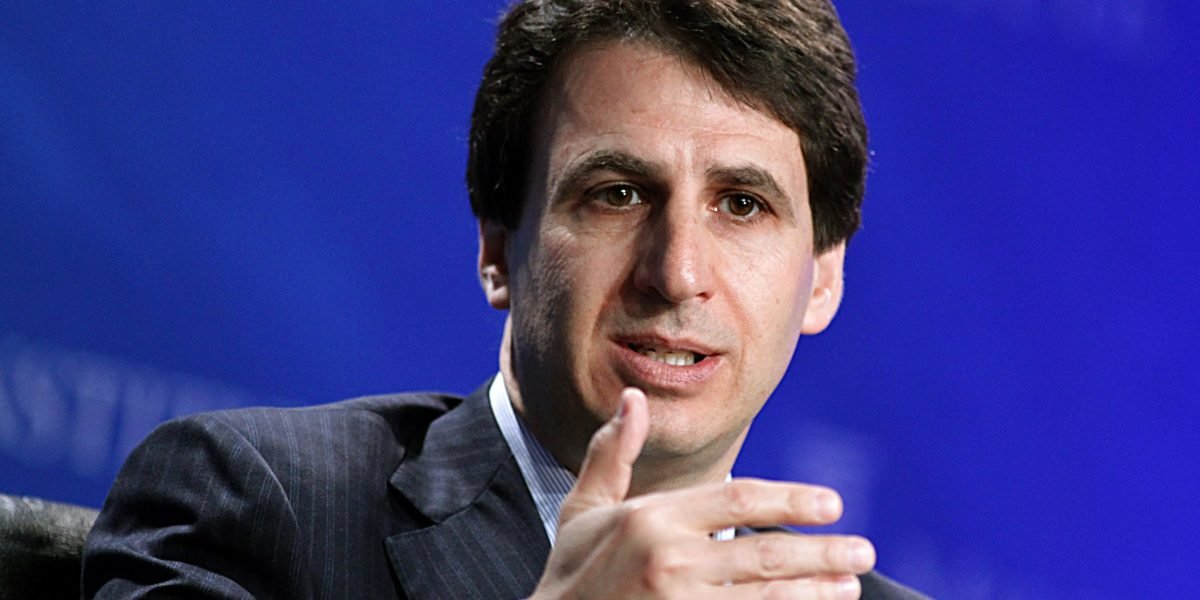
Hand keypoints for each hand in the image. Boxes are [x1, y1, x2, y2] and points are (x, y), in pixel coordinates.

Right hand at [530, 388, 875, 598]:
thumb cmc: (571, 573)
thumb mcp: (583, 509)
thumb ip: (611, 453)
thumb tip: (631, 399)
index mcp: (650, 519)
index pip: (738, 500)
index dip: (790, 501)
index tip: (830, 504)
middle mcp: (670, 560)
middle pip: (764, 552)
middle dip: (821, 552)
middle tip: (861, 551)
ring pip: (765, 595)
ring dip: (815, 590)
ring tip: (850, 583)